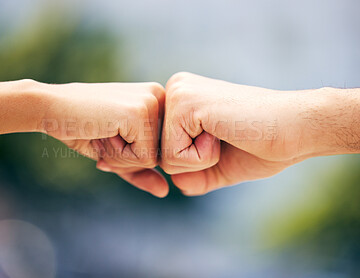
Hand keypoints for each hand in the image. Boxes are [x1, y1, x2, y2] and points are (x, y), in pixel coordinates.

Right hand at [40, 82, 167, 196]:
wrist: (50, 107)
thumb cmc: (82, 128)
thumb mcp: (115, 153)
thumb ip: (140, 171)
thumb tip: (165, 192)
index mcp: (157, 100)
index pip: (160, 149)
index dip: (131, 155)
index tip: (109, 134)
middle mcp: (160, 96)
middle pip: (160, 155)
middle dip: (127, 158)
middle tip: (104, 134)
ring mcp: (152, 102)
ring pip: (154, 159)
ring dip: (122, 157)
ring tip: (103, 133)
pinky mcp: (140, 112)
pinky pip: (144, 158)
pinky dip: (118, 156)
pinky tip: (103, 133)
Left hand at [161, 72, 323, 195]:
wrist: (296, 129)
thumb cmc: (262, 145)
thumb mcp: (220, 164)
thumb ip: (194, 175)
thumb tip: (174, 185)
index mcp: (182, 100)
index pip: (164, 151)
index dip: (195, 162)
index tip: (225, 139)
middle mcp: (175, 90)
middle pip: (160, 155)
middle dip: (195, 163)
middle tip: (227, 137)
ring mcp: (178, 94)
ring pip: (164, 159)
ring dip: (200, 161)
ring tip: (226, 134)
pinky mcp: (185, 104)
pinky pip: (174, 156)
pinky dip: (203, 158)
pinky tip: (225, 133)